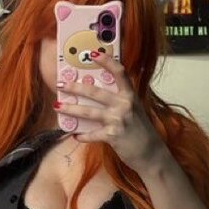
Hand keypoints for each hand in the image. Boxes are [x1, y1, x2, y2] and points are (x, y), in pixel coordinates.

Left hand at [55, 53, 167, 174]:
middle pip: (95, 92)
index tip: (93, 54)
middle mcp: (125, 104)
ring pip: (89, 111)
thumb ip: (119, 101)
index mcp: (130, 95)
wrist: (151, 154)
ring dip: (71, 109)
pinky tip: (75, 135)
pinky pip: (92, 134)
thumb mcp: (134, 110)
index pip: (120, 72)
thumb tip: (96, 94)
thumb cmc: (140, 130)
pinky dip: (82, 136)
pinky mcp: (113, 136)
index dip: (107, 62)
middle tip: (60, 84)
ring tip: (58, 107)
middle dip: (75, 87)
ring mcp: (119, 120)